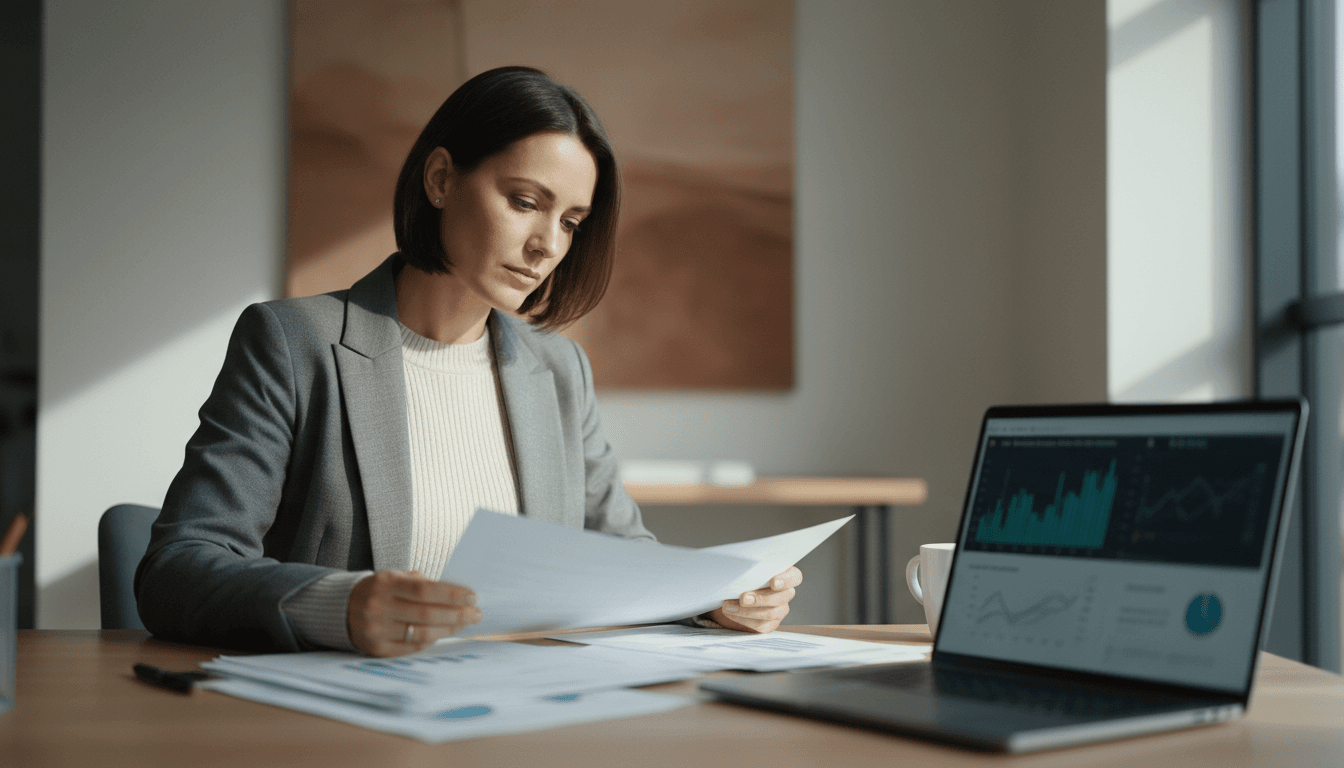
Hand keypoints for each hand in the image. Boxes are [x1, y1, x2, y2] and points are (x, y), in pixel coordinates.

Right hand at [347, 570, 480, 656]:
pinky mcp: (377, 649)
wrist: (343, 608)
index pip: (424, 590)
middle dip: (457, 614)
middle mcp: (378, 607)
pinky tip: (444, 633)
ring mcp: (376, 630)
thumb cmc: (379, 590)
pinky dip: (432, 640)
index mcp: (385, 584)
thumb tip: (456, 593)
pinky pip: (412, 647)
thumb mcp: (394, 577)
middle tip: (476, 613)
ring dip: (449, 630)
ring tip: (465, 623)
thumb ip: (421, 582)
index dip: (451, 595)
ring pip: (422, 634)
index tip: (472, 596)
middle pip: (427, 614)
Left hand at [709, 566, 801, 633]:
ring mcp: (779, 610)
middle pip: (782, 597)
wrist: (729, 597)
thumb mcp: (741, 570)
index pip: (794, 577)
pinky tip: (731, 613)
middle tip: (743, 598)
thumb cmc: (738, 578)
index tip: (773, 582)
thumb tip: (737, 568)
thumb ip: (746, 568)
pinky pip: (761, 625)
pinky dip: (744, 619)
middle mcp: (784, 593)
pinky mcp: (769, 624)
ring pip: (772, 613)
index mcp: (782, 575)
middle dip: (761, 598)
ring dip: (748, 611)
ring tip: (729, 606)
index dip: (786, 580)